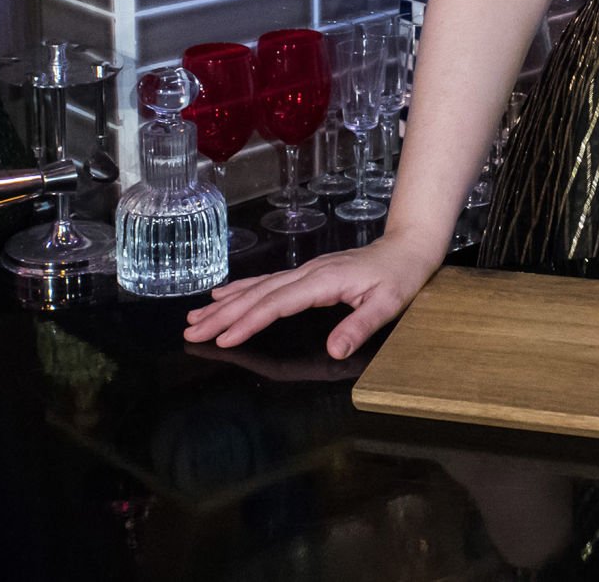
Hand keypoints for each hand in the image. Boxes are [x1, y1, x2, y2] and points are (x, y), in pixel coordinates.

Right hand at [184, 232, 440, 357]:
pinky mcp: (307, 275)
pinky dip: (242, 290)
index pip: (277, 304)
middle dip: (223, 314)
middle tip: (191, 329)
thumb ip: (360, 326)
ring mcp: (305, 272)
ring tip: (195, 316)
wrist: (407, 248)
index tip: (223, 337)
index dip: (249, 321)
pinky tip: (224, 294)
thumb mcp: (388, 305)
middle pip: (258, 295)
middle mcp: (308, 274)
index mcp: (323, 282)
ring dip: (225, 302)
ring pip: (258, 288)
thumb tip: (335, 351)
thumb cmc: (400, 277)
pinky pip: (267, 282)